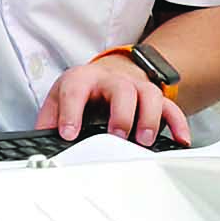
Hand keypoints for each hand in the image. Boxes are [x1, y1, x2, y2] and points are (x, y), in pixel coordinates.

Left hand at [38, 55, 189, 146]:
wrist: (105, 74)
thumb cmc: (80, 91)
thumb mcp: (58, 100)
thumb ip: (49, 122)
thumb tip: (40, 146)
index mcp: (81, 79)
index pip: (74, 91)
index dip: (70, 112)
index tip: (69, 134)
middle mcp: (110, 80)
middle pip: (121, 89)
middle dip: (120, 113)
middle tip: (117, 135)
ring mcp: (136, 87)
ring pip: (149, 95)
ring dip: (149, 118)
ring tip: (145, 140)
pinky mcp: (154, 98)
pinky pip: (171, 107)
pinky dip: (177, 123)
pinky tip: (180, 139)